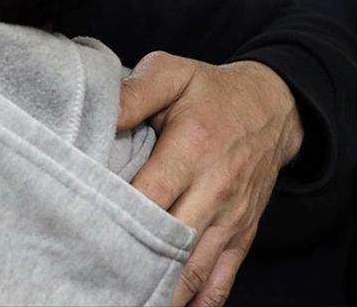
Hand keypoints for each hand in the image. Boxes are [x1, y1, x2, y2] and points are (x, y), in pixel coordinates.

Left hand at [118, 51, 303, 306]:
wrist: (275, 106)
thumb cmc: (211, 90)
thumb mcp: (172, 73)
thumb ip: (134, 94)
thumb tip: (100, 115)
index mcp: (193, 149)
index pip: (149, 197)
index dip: (115, 218)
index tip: (81, 230)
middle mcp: (215, 190)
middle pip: (170, 243)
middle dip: (133, 265)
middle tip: (94, 281)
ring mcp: (231, 218)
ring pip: (195, 271)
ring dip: (163, 292)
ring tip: (123, 299)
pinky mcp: (242, 234)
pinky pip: (222, 281)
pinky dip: (197, 301)